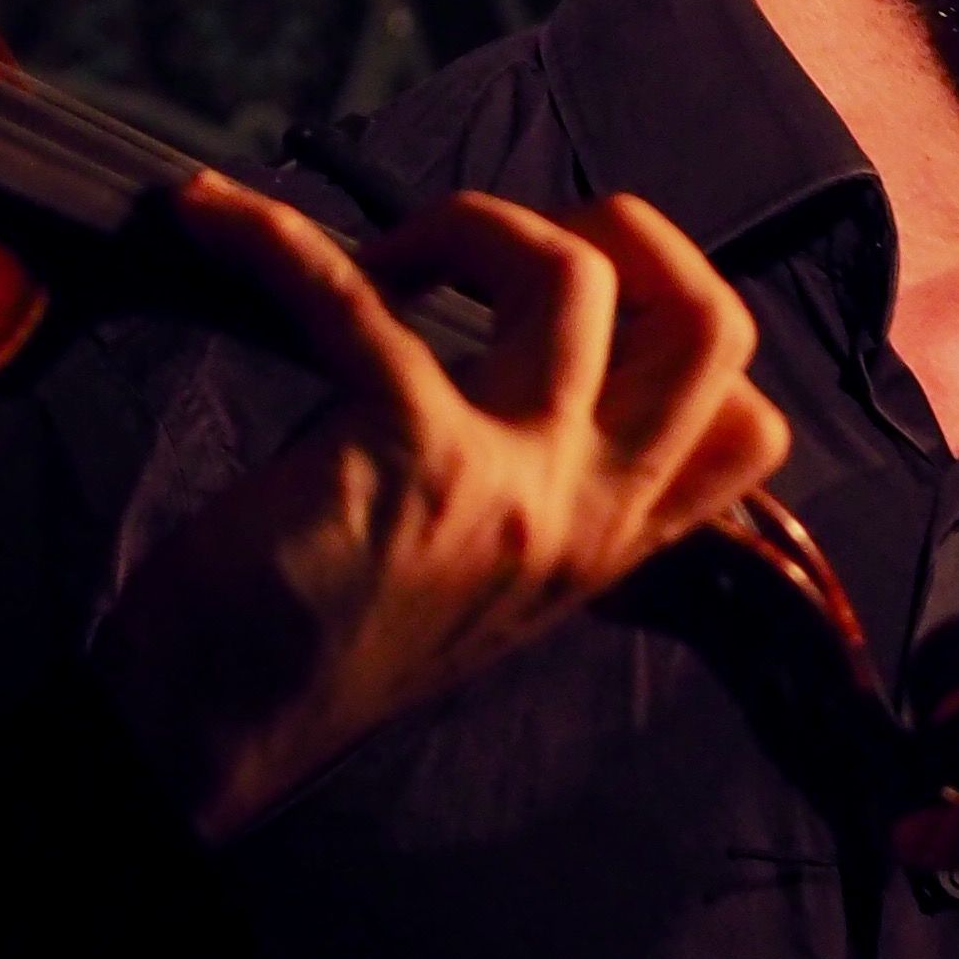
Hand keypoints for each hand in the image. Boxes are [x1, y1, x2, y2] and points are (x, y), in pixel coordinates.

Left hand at [90, 178, 788, 842]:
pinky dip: (269, 236)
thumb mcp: (476, 576)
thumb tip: (495, 346)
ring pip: (576, 277)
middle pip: (710, 326)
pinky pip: (356, 297)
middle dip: (626, 234)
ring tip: (386, 257)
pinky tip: (210, 221)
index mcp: (604, 545)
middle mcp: (584, 514)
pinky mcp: (411, 457)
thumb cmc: (318, 646)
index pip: (748, 428)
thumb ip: (528, 483)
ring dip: (472, 222)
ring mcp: (513, 486)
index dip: (687, 324)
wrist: (211, 737)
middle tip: (510, 249)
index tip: (586, 302)